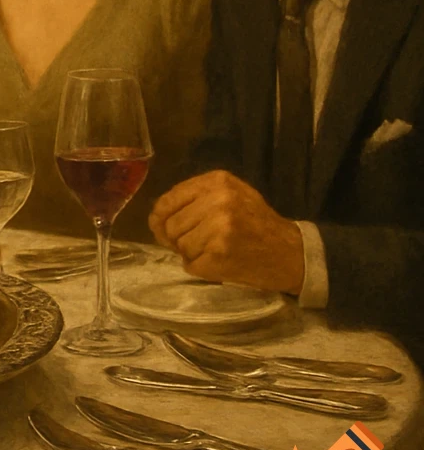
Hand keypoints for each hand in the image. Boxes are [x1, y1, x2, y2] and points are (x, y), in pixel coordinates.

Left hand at [148, 170, 304, 293]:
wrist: (292, 253)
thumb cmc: (257, 223)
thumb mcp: (232, 195)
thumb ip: (196, 199)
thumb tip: (157, 217)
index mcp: (218, 181)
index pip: (168, 200)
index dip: (160, 218)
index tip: (162, 228)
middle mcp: (218, 200)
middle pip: (170, 226)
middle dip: (178, 238)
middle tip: (199, 243)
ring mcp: (219, 227)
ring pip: (180, 246)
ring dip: (191, 254)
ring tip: (214, 250)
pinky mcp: (220, 253)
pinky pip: (190, 264)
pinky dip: (200, 268)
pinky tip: (219, 262)